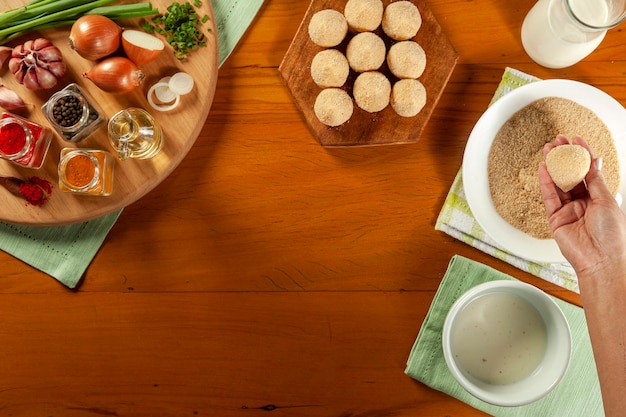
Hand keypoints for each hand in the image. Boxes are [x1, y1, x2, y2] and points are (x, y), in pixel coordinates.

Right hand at [538, 135, 625, 274]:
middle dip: (565, 158)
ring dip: (553, 166)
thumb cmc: (612, 235)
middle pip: (572, 175)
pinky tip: (544, 168)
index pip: (589, 172)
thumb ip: (595, 181)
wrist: (602, 259)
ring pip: (559, 184)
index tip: (577, 140)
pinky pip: (549, 197)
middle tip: (559, 141)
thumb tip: (593, 161)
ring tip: (548, 149)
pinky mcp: (555, 219)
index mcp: (600, 198)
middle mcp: (584, 203)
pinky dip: (546, 182)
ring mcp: (569, 210)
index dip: (583, 155)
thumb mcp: (606, 201)